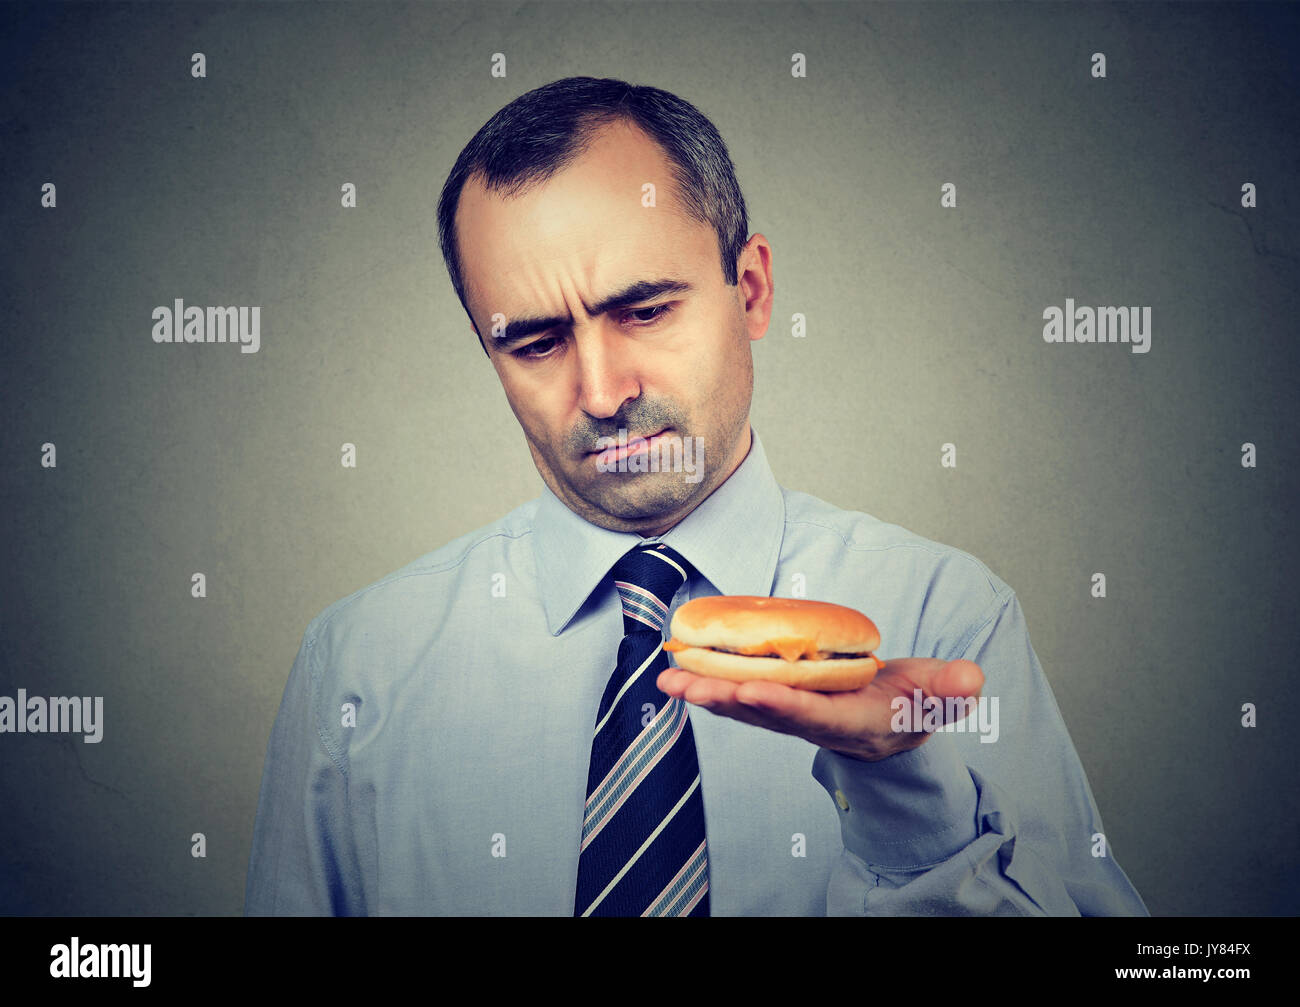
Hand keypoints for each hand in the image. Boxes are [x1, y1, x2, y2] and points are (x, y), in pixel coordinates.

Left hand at [656, 657, 983, 761]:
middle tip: (687, 686)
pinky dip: (708, 685)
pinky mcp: (778, 707)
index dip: (784, 704)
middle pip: (765, 714)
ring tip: (668, 679)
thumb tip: (971, 677)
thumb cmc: (913, 703)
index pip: (816, 715)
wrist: (892, 724)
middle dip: (725, 700)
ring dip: (706, 694)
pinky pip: (739, 697)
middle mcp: (816, 726)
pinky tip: (678, 672)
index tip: (752, 687)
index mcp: (854, 722)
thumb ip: (950, 688)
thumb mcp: (937, 694)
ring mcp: (793, 720)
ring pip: (744, 708)